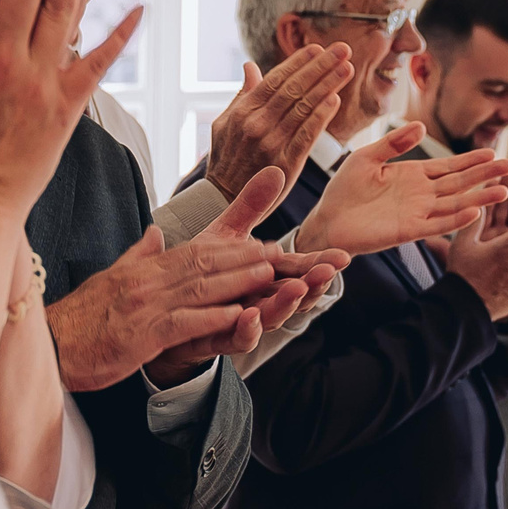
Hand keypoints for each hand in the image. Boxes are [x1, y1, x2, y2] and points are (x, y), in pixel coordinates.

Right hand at [48, 169, 309, 390]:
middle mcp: (146, 283)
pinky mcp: (140, 336)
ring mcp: (144, 308)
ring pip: (198, 289)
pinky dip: (212, 317)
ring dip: (236, 281)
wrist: (48, 346)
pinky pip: (183, 323)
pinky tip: (238, 314)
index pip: (191, 253)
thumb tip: (154, 234)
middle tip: (276, 253)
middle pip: (201, 264)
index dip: (229, 248)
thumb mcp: (109, 280)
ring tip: (269, 275)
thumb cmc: (78, 320)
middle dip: (242, 258)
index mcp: (141, 271)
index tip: (258, 244)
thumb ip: (137, 256)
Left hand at [138, 166, 351, 377]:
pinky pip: (237, 338)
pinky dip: (246, 329)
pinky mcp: (218, 337)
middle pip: (293, 295)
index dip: (319, 263)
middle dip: (311, 284)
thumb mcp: (225, 236)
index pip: (297, 268)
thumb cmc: (202, 274)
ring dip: (285, 304)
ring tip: (296, 289)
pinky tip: (250, 316)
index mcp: (264, 275)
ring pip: (271, 317)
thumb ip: (251, 208)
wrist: (165, 310)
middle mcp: (259, 298)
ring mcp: (241, 320)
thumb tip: (276, 170)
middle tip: (327, 272)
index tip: (342, 255)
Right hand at [203, 45, 354, 198]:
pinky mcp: (285, 163)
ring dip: (327, 86)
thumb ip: (242, 94)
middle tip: (342, 49)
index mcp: (243, 111)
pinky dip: (321, 117)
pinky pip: (307, 135)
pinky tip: (334, 100)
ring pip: (304, 108)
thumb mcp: (225, 123)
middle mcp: (257, 124)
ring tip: (346, 68)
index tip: (317, 48)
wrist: (224, 199)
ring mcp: (271, 143)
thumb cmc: (227, 158)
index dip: (298, 63)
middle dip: (320, 67)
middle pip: (293, 89)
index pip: (275, 80)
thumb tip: (250, 66)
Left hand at [295, 122, 507, 256]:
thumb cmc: (344, 190)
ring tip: (504, 190)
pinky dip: (455, 220)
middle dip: (484, 175)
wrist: (326, 221)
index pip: (449, 166)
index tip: (494, 151)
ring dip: (479, 198)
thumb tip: (421, 126)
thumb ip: (394, 143)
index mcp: (413, 175)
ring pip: (455, 204)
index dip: (471, 160)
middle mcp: (421, 195)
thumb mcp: (367, 157)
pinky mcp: (407, 231)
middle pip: (460, 183)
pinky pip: (436, 225)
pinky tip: (474, 212)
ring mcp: (417, 213)